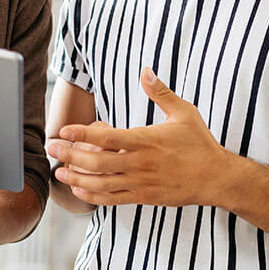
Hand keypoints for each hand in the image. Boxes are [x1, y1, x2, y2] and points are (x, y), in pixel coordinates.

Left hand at [53, 68, 234, 206]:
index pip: (107, 137)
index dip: (81, 133)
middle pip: (96, 162)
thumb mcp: (184, 113)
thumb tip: (146, 70)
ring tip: (58, 171)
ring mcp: (141, 182)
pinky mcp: (144, 197)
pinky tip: (78, 189)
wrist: (218, 178)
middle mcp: (140, 163)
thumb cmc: (200, 143)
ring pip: (100, 184)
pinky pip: (112, 199)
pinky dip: (92, 196)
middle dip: (70, 155)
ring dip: (76, 178)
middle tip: (51, 149)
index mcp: (146, 140)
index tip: (63, 130)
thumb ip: (161, 92)